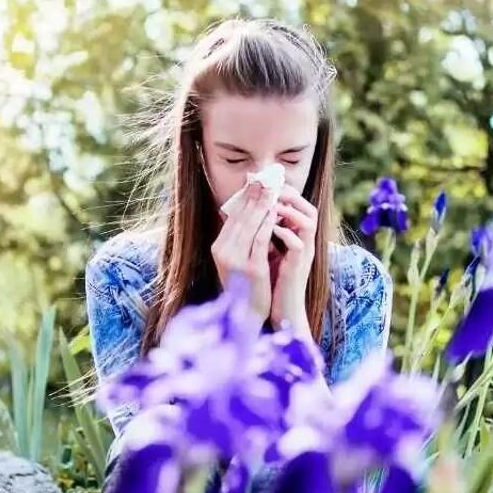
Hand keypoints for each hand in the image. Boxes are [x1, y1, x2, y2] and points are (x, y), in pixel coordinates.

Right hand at [211, 183, 277, 318]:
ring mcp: (235, 260)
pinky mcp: (251, 268)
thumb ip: (240, 237)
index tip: (255, 180)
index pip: (232, 216)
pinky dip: (267, 223)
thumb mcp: (238, 259)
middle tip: (264, 178)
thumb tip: (243, 211)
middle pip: (240, 217)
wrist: (248, 315)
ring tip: (271, 189)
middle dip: (253, 195)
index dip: (244, 196)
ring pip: (249, 225)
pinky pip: (259, 240)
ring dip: (261, 204)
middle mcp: (222, 252)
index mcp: (218, 247)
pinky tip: (274, 212)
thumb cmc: (246, 286)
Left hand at [270, 186, 317, 337]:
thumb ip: (265, 234)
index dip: (288, 193)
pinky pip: (298, 244)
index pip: (300, 207)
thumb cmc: (272, 282)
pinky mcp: (298, 267)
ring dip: (290, 211)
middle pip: (310, 209)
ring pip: (309, 223)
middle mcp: (305, 243)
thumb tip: (249, 214)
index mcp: (298, 238)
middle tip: (272, 188)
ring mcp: (304, 255)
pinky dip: (285, 234)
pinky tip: (269, 229)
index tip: (268, 185)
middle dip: (291, 196)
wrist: (280, 310)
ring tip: (272, 205)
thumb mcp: (268, 253)